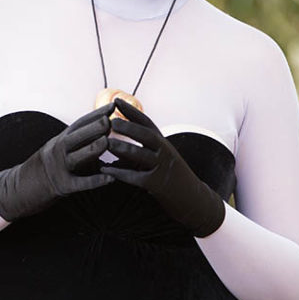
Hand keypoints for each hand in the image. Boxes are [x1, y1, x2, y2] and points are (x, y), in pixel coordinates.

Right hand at [0, 102, 114, 220]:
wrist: (18, 188)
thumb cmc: (45, 169)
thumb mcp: (58, 149)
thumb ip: (76, 142)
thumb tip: (102, 131)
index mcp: (60, 140)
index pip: (80, 124)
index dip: (97, 114)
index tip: (113, 105)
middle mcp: (58, 151)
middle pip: (76, 137)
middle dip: (94, 127)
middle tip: (111, 120)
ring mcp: (59, 168)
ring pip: (77, 157)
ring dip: (92, 149)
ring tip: (107, 142)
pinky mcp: (62, 187)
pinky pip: (80, 183)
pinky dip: (95, 181)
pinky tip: (110, 179)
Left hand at [101, 98, 224, 236]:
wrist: (192, 199)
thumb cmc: (171, 176)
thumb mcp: (163, 155)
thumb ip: (146, 145)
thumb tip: (121, 133)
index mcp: (164, 142)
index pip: (147, 122)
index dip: (131, 111)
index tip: (116, 100)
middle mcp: (165, 152)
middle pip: (146, 135)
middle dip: (129, 126)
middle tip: (110, 121)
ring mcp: (162, 168)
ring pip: (141, 155)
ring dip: (122, 148)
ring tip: (106, 142)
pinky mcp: (157, 185)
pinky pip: (136, 177)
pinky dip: (120, 173)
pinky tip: (106, 171)